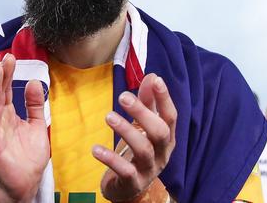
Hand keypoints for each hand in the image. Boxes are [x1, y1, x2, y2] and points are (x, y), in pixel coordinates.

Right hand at [0, 54, 49, 201]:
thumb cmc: (29, 155)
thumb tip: (33, 82)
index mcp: (9, 115)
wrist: (27, 181)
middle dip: (1, 75)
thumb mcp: (37, 125)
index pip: (8, 90)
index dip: (9, 74)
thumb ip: (34, 105)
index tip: (12, 57)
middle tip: (6, 58)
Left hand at [92, 74, 176, 201]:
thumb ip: (148, 103)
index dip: (165, 99)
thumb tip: (151, 76)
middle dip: (142, 113)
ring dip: (126, 130)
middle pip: (159, 132)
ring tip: (109, 116)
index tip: (156, 80)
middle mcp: (162, 153)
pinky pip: (124, 170)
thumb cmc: (137, 152)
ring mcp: (149, 169)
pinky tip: (96, 148)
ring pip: (143, 149)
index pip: (170, 116)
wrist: (129, 189)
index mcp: (167, 138)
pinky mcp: (133, 182)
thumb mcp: (143, 127)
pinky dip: (110, 158)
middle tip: (123, 97)